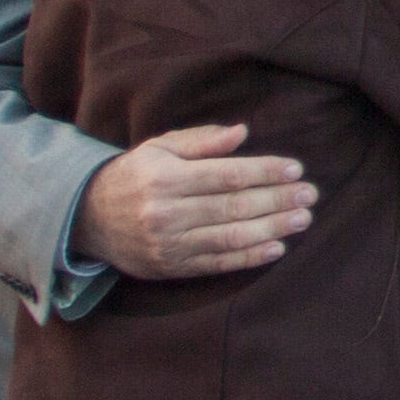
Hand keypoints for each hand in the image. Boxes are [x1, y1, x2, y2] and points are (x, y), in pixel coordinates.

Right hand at [75, 123, 311, 278]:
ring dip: (273, 229)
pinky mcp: (173, 267)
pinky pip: (218, 263)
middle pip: (234, 207)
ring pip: (231, 237)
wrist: (89, 218)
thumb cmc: (134, 175)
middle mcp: (168, 213)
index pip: (226, 175)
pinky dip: (250, 257)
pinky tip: (277, 248)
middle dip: (277, 200)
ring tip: (303, 219)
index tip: (295, 169)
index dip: (265, 172)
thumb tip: (243, 133)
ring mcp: (170, 244)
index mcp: (166, 177)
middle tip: (310, 195)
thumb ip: (202, 141)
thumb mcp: (160, 148)